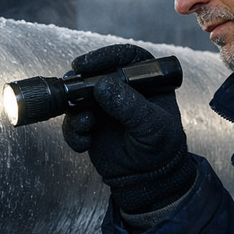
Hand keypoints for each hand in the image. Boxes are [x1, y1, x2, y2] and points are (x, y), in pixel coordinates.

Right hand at [62, 44, 194, 213]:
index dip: (104, 57)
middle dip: (80, 84)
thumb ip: (130, 106)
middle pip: (94, 74)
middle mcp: (120, 89)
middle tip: (72, 89)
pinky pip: (72, 123)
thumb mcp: (152, 125)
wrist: (149, 177)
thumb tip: (102, 86)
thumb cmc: (161, 147)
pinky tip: (85, 142)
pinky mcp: (89, 124)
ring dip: (76, 111)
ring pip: (78, 98)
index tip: (86, 65)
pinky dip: (74, 132)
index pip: (125, 58)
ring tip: (87, 124)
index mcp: (144, 80)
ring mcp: (102, 106)